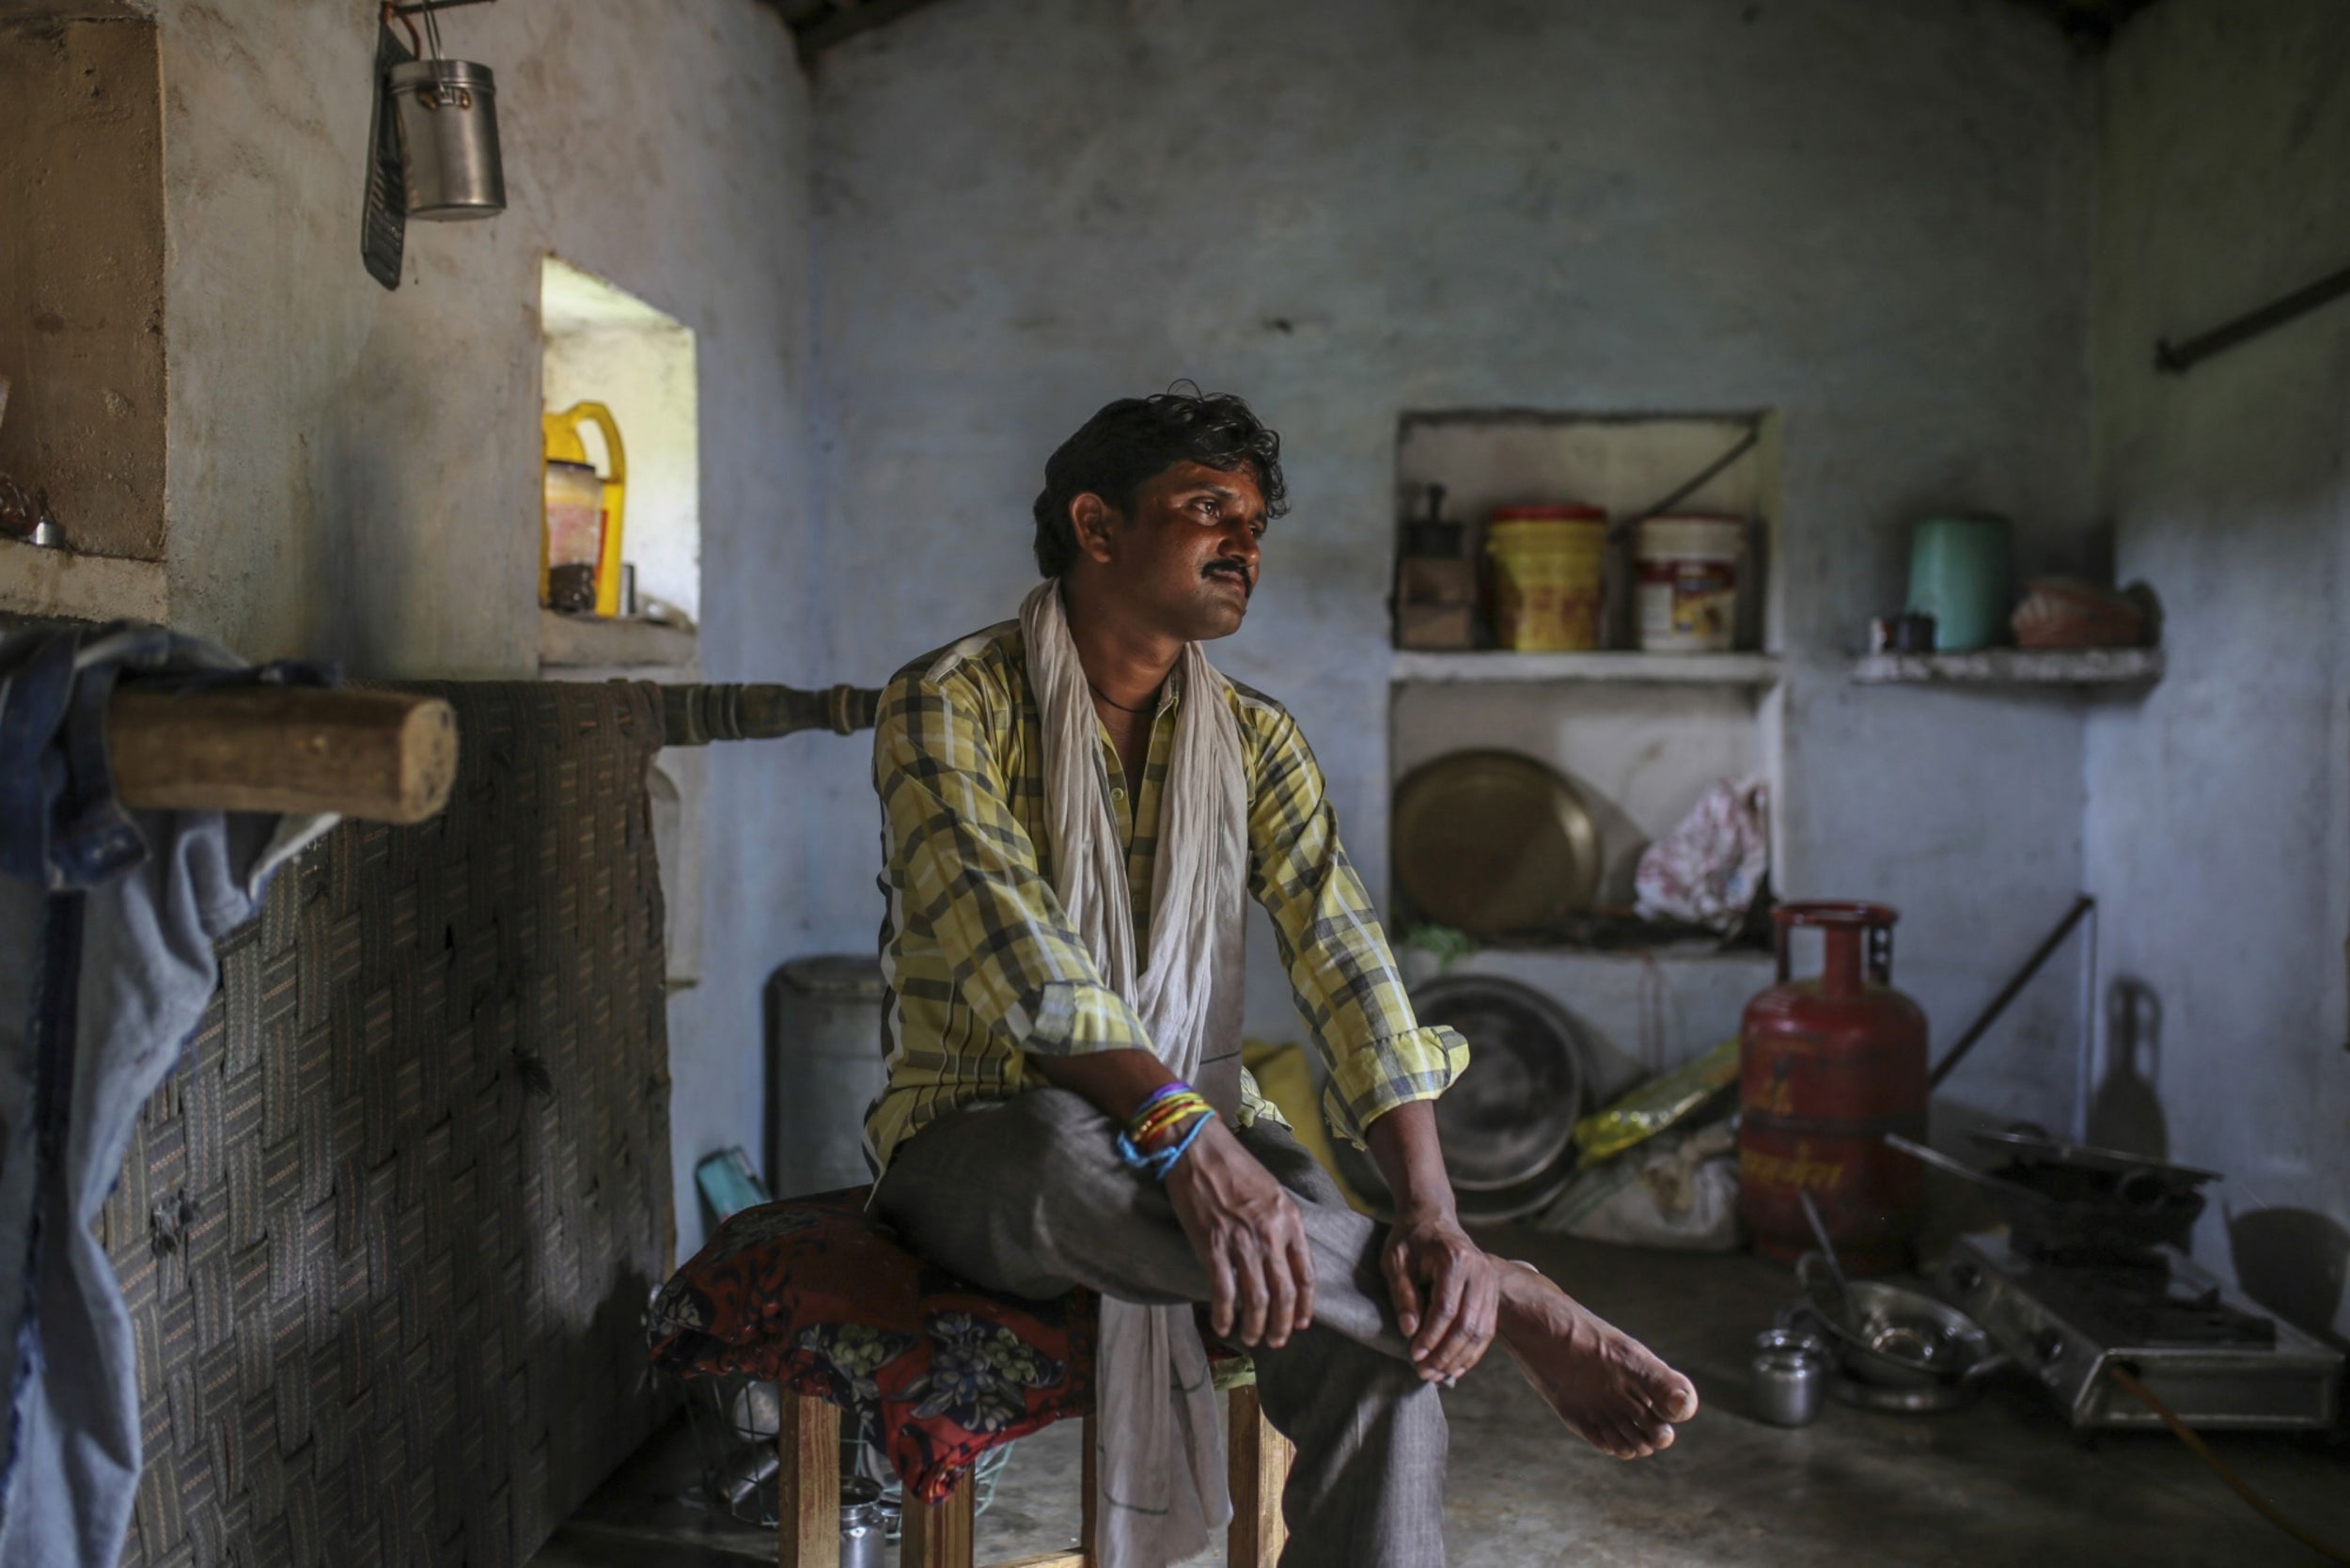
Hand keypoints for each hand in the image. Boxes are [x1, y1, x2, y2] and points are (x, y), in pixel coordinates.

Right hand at [1164, 1118, 1315, 1348]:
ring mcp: (1241, 1242)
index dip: (1304, 1305)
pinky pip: (1223, 1291)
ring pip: (1256, 1298)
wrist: (1198, 1148)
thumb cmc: (1234, 1166)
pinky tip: (1223, 1325)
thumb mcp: (1272, 1192)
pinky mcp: (1213, 1246)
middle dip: (1282, 1324)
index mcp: (1289, 1220)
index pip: (1305, 1274)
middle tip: (1277, 1340)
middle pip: (1283, 1293)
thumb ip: (1281, 1225)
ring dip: (1255, 1325)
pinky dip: (1224, 1314)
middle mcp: (1270, 1234)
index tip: (1300, 1322)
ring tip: (1253, 1338)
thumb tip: (1283, 1257)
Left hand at [1382, 1206, 1499, 1382]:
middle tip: (1424, 1373)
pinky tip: (1456, 1367)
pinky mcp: (1492, 1291)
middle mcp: (1479, 1271)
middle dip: (1445, 1354)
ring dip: (1459, 1358)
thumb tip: (1410, 1332)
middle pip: (1467, 1324)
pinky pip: (1487, 1328)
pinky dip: (1472, 1351)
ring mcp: (1490, 1281)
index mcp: (1455, 1259)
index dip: (1430, 1337)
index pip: (1445, 1309)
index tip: (1413, 1356)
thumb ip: (1403, 1295)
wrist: (1433, 1215)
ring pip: (1480, 1330)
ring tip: (1436, 1375)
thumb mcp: (1395, 1261)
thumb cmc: (1409, 1238)